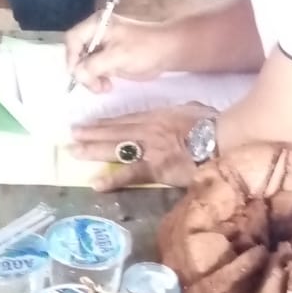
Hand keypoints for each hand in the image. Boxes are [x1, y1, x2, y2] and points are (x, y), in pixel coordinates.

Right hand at [66, 14, 177, 93]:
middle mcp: (97, 32)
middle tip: (93, 85)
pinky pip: (95, 68)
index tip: (78, 74)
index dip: (71, 57)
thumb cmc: (143, 50)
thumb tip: (77, 74)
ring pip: (85, 63)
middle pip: (77, 52)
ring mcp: (103, 45)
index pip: (72, 39)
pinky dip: (98, 78)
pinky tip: (107, 85)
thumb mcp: (116, 57)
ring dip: (90, 77)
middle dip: (83, 71)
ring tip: (103, 87)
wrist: (168, 51)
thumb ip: (93, 66)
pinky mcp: (110, 56)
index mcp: (97, 25)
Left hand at [70, 102, 208, 188]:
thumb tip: (181, 113)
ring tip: (73, 151)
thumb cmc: (212, 122)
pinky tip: (96, 183)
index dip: (106, 122)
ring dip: (93, 149)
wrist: (220, 138)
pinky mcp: (155, 168)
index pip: (126, 119)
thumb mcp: (193, 109)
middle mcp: (147, 129)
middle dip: (91, 133)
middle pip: (114, 130)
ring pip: (115, 148)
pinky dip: (113, 179)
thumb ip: (181, 111)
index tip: (91, 124)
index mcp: (157, 115)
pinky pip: (130, 174)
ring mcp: (148, 148)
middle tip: (71, 134)